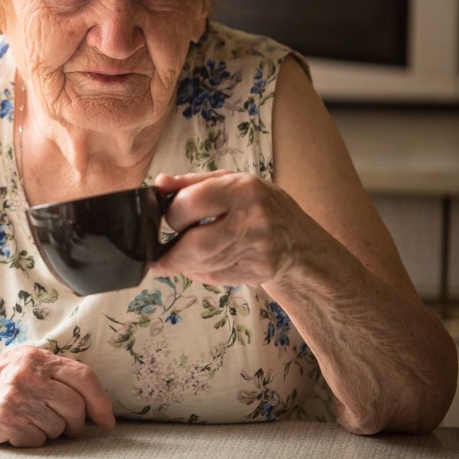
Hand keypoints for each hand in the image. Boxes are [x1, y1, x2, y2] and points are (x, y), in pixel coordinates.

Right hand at [0, 345, 114, 446]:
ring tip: (28, 422)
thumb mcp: (17, 364)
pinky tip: (14, 430)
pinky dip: (31, 441)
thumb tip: (90, 397)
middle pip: (76, 406)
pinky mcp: (5, 420)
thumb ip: (50, 373)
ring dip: (50, 432)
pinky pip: (38, 441)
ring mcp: (16, 397)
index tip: (107, 419)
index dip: (101, 401)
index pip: (83, 376)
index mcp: (35, 357)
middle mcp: (27, 374)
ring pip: (59, 427)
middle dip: (75, 423)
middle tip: (65, 428)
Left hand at [152, 171, 313, 286]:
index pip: (192, 203)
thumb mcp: (231, 182)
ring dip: (183, 265)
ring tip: (177, 259)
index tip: (166, 218)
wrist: (298, 239)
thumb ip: (192, 182)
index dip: (172, 214)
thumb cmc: (258, 204)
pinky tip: (197, 265)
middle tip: (160, 256)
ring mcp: (259, 248)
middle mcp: (253, 218)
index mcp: (242, 188)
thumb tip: (160, 183)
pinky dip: (199, 272)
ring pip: (205, 264)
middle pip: (197, 244)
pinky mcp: (260, 271)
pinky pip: (216, 276)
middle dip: (171, 254)